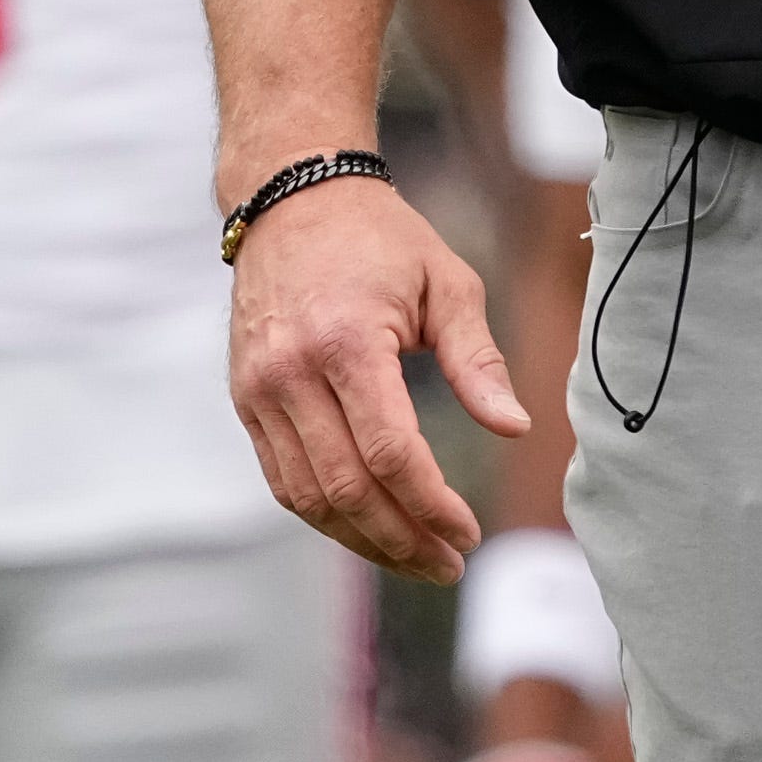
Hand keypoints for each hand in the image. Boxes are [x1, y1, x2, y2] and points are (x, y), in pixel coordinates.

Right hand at [225, 168, 527, 577]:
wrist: (292, 199)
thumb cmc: (379, 238)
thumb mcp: (447, 282)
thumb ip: (478, 360)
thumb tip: (515, 427)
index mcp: (346, 342)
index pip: (389, 452)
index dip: (432, 505)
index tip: (469, 531)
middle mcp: (292, 373)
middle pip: (346, 489)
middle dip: (402, 539)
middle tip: (449, 562)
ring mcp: (260, 391)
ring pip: (308, 498)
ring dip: (363, 540)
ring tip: (415, 557)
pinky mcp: (245, 400)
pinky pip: (283, 480)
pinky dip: (325, 514)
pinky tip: (368, 526)